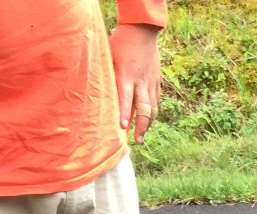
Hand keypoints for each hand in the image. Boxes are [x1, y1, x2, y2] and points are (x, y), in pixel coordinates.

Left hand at [110, 24, 161, 143]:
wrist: (142, 30)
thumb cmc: (120, 42)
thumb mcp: (109, 57)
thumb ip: (108, 76)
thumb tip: (100, 94)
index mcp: (127, 76)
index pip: (126, 99)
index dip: (124, 114)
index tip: (122, 128)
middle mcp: (141, 82)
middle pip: (144, 109)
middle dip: (141, 126)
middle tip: (136, 140)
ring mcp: (151, 82)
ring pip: (152, 108)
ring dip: (148, 123)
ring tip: (142, 135)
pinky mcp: (156, 81)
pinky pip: (156, 100)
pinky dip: (153, 112)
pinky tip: (149, 120)